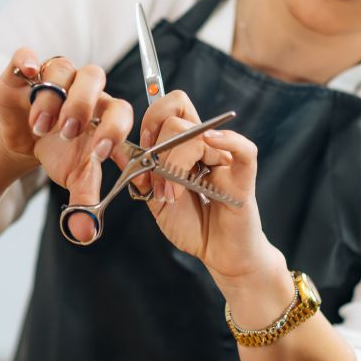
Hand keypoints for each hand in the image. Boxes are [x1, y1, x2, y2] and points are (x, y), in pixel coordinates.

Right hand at [0, 49, 132, 242]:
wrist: (25, 137)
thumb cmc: (60, 151)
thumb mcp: (73, 175)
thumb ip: (83, 200)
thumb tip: (85, 233)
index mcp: (105, 112)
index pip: (122, 112)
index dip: (115, 131)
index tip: (100, 155)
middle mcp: (85, 89)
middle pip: (95, 77)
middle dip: (82, 105)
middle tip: (67, 133)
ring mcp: (56, 76)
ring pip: (63, 68)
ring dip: (52, 97)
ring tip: (40, 127)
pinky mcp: (25, 72)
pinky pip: (27, 55)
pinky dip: (27, 61)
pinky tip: (28, 73)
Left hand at [137, 93, 284, 292]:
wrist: (216, 252)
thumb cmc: (191, 224)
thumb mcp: (155, 199)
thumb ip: (140, 175)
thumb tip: (117, 150)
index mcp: (183, 146)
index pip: (170, 108)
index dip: (151, 121)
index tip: (143, 150)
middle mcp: (205, 147)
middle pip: (178, 119)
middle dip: (159, 151)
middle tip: (159, 185)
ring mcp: (225, 159)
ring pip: (198, 136)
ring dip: (177, 166)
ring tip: (173, 196)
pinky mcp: (243, 177)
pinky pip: (243, 149)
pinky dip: (228, 141)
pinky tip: (212, 143)